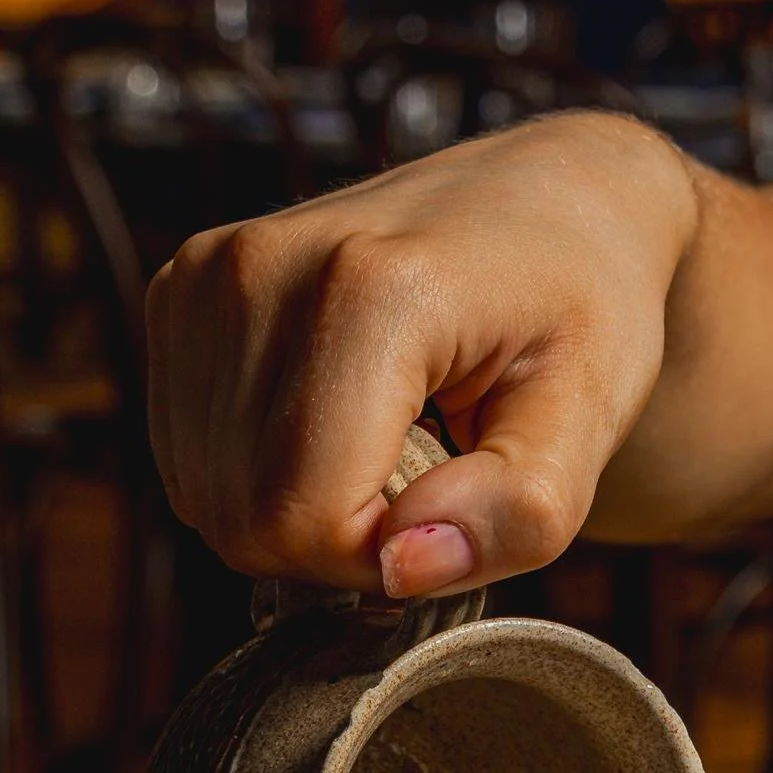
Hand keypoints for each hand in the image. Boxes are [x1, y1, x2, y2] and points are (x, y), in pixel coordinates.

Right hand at [146, 112, 700, 595]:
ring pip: (208, 497)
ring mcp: (207, 276)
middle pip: (244, 518)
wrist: (548, 202)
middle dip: (342, 539)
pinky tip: (335, 417)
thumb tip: (403, 569)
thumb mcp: (591, 416)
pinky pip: (191, 459)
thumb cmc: (580, 305)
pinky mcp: (181, 292)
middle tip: (430, 473)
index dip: (382, 556)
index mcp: (370, 290)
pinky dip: (265, 468)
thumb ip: (516, 512)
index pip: (303, 517)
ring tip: (389, 436)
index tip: (454, 501)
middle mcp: (261, 268)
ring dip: (302, 505)